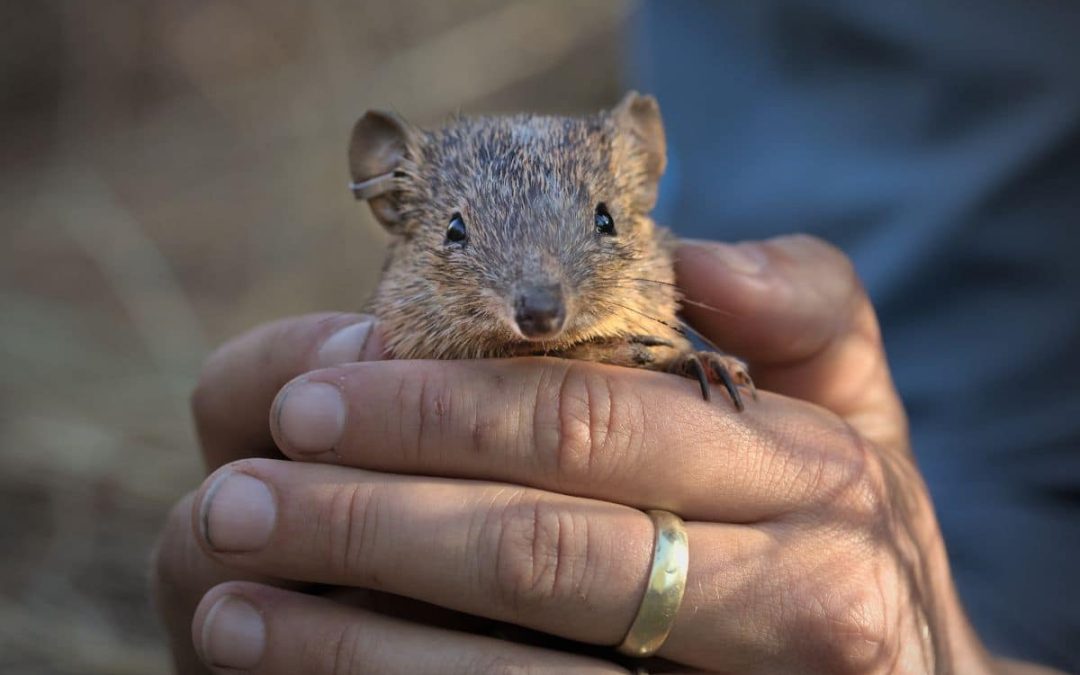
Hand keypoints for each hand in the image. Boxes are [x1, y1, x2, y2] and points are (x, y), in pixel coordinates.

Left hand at [156, 236, 1054, 672]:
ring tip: (229, 609)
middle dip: (370, 520)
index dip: (440, 408)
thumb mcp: (855, 400)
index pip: (593, 422)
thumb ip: (799, 308)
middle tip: (238, 500)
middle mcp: (802, 591)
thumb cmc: (851, 527)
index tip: (309, 397)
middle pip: (543, 550)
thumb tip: (691, 257)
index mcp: (818, 467)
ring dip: (354, 642)